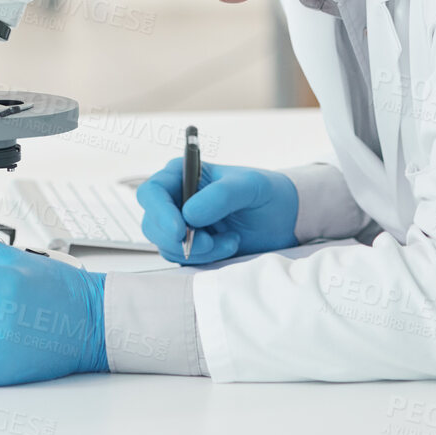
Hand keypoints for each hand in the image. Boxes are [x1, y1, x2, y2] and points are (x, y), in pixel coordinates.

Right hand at [136, 160, 297, 264]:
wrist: (283, 218)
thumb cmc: (265, 192)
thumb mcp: (249, 186)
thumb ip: (221, 196)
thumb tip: (189, 215)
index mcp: (182, 174)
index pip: (152, 192)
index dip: (160, 212)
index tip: (179, 230)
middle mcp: (176, 199)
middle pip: (153, 223)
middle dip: (179, 239)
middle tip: (211, 242)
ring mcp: (181, 225)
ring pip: (167, 245)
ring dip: (199, 250)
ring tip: (231, 240)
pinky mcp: (191, 247)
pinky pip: (183, 259)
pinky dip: (205, 258)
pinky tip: (229, 245)